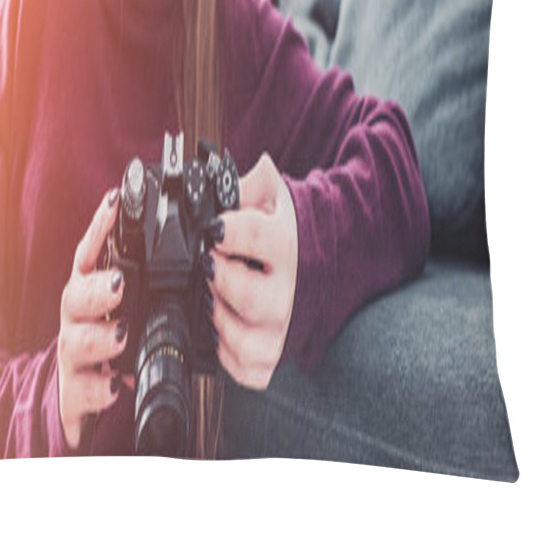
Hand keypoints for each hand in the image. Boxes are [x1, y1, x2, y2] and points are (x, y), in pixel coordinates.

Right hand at [58, 188, 128, 449]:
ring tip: (121, 335)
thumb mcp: (122, 304)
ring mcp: (72, 354)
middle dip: (97, 289)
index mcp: (88, 290)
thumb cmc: (105, 338)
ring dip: (99, 337)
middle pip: (76, 296)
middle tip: (120, 284)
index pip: (89, 252)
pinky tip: (113, 386)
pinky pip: (80, 390)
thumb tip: (183, 237)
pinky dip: (96, 389)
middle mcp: (76, 318)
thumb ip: (138, 274)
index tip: (115, 202)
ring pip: (77, 342)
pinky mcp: (74, 392)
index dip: (100, 226)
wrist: (76, 393)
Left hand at [207, 153, 297, 389]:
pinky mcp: (277, 355)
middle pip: (246, 296)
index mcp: (289, 245)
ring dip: (218, 317)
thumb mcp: (274, 195)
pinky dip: (225, 352)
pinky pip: (245, 368)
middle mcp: (292, 293)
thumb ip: (243, 184)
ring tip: (214, 294)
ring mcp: (286, 329)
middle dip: (218, 277)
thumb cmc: (295, 226)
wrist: (335, 257)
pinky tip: (222, 326)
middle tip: (209, 263)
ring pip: (243, 340)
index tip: (212, 229)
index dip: (223, 231)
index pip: (252, 237)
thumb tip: (211, 176)